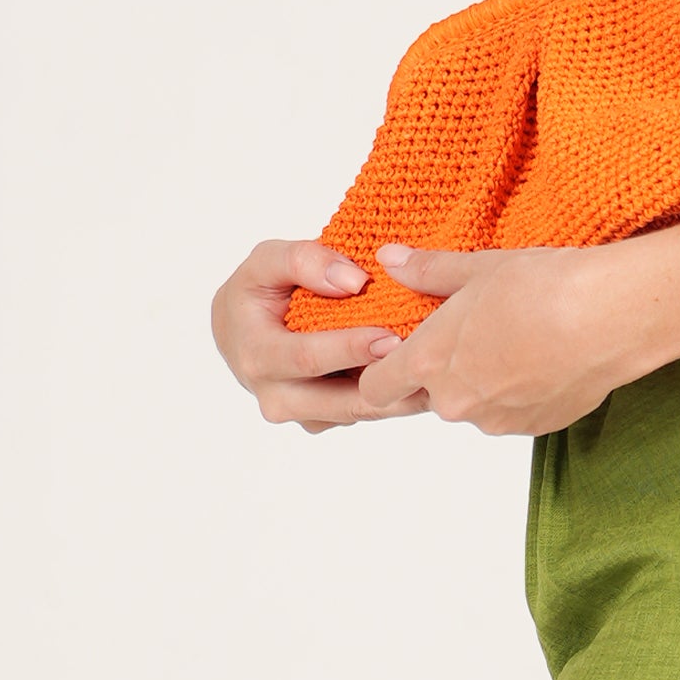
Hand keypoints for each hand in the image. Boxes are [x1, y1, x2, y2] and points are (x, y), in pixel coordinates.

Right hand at [211, 239, 437, 428]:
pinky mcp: (321, 420)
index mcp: (256, 355)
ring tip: (439, 376)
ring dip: (398, 398)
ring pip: (357, 413)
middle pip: (339, 401)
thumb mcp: (267, 259)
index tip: (391, 336)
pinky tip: (423, 378)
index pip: (307, 359)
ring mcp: (299, 414)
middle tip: (429, 367)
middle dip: (385, 385)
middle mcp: (274, 396)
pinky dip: (392, 398)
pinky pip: (360, 413)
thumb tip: (354, 282)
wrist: (240, 329)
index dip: (350, 349)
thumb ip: (305, 260)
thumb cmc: (257, 290)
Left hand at [354, 242, 664, 436]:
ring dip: (487, 383)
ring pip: (477, 405)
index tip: (398, 352)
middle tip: (476, 332)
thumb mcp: (477, 268)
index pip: (376, 389)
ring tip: (519, 340)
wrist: (609, 318)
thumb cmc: (542, 288)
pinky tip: (547, 358)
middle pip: (432, 396)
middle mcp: (456, 402)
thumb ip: (428, 271)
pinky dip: (523, 393)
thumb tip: (391, 259)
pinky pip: (515, 413)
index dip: (382, 371)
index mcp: (428, 361)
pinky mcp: (536, 429)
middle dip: (446, 370)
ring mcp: (497, 420)